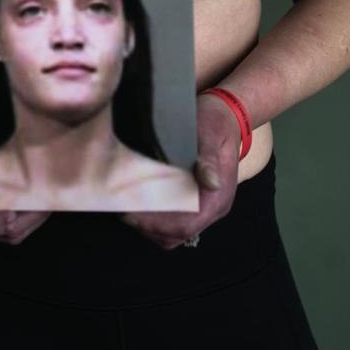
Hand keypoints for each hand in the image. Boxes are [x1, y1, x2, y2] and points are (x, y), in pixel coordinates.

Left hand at [120, 91, 240, 248]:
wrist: (226, 114)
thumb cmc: (216, 123)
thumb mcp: (210, 133)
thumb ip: (208, 158)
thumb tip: (210, 182)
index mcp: (218, 196)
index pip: (187, 225)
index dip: (157, 224)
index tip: (133, 213)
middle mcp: (213, 207)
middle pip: (177, 234)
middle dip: (147, 227)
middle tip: (124, 210)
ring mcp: (204, 206)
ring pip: (173, 232)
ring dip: (149, 225)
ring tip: (128, 207)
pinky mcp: (195, 200)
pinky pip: (173, 221)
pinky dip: (154, 218)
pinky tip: (140, 201)